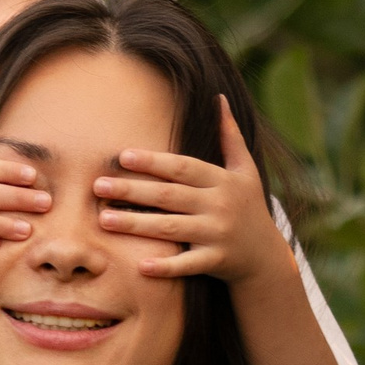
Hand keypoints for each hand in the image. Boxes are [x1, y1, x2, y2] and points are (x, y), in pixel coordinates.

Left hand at [92, 99, 294, 289]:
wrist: (265, 254)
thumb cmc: (248, 206)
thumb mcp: (245, 170)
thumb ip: (230, 136)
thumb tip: (220, 98)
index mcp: (222, 181)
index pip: (183, 168)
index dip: (154, 162)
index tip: (123, 157)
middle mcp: (219, 205)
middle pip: (170, 196)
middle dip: (133, 191)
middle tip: (98, 186)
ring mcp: (217, 234)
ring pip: (172, 228)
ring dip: (136, 225)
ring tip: (103, 219)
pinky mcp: (216, 261)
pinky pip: (187, 264)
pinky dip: (166, 266)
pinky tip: (140, 266)